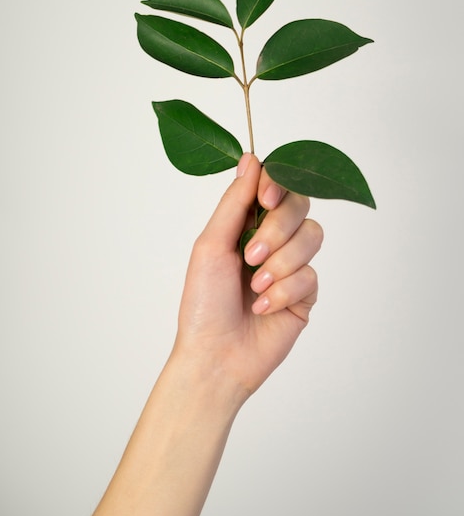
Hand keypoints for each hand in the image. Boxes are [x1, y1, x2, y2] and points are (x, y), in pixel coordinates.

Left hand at [173, 153, 322, 400]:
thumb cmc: (204, 303)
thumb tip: (251, 159)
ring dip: (281, 263)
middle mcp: (272, 239)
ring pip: (312, 237)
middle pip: (299, 205)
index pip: (276, 185)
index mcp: (245, 223)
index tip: (265, 199)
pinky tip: (263, 308)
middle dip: (277, 229)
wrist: (216, 356)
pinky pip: (311, 275)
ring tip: (255, 287)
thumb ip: (235, 202)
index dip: (277, 184)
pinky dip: (284, 291)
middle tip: (251, 255)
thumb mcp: (211, 245)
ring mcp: (291, 265)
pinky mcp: (305, 293)